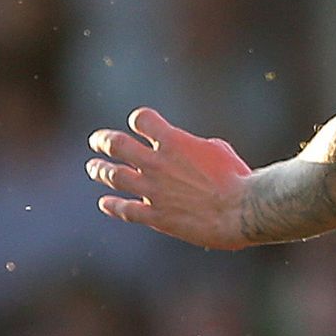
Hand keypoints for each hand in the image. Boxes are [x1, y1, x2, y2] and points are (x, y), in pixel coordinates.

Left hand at [86, 108, 255, 248]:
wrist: (241, 210)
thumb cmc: (237, 178)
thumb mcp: (216, 150)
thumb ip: (193, 148)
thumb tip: (188, 153)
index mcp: (173, 141)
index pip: (141, 119)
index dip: (139, 120)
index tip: (139, 125)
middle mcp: (157, 163)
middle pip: (117, 144)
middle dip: (103, 140)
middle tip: (97, 140)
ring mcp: (152, 190)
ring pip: (114, 175)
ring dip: (100, 169)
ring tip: (93, 167)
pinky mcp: (155, 216)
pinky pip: (125, 209)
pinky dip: (112, 205)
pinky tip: (105, 203)